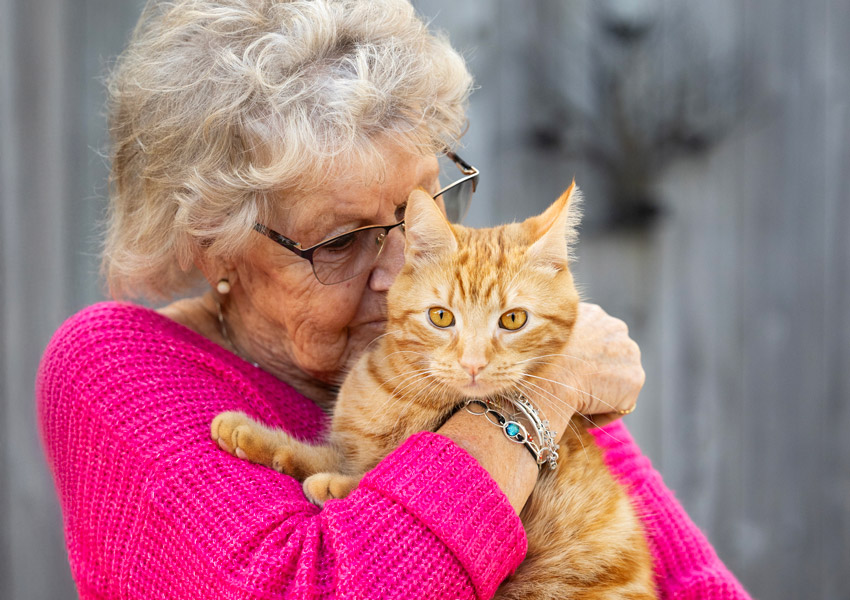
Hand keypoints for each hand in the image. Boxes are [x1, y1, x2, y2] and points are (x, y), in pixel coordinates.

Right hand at [523, 303, 644, 431]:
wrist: (551, 380)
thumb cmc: (537, 361)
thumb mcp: (543, 336)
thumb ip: (555, 335)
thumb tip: (541, 338)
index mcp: (594, 314)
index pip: (595, 337)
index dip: (582, 356)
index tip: (569, 370)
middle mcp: (617, 328)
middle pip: (610, 355)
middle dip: (596, 369)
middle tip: (575, 386)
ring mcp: (630, 354)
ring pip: (617, 377)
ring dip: (602, 390)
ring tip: (580, 402)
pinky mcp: (635, 380)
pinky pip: (620, 402)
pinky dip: (604, 411)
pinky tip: (585, 415)